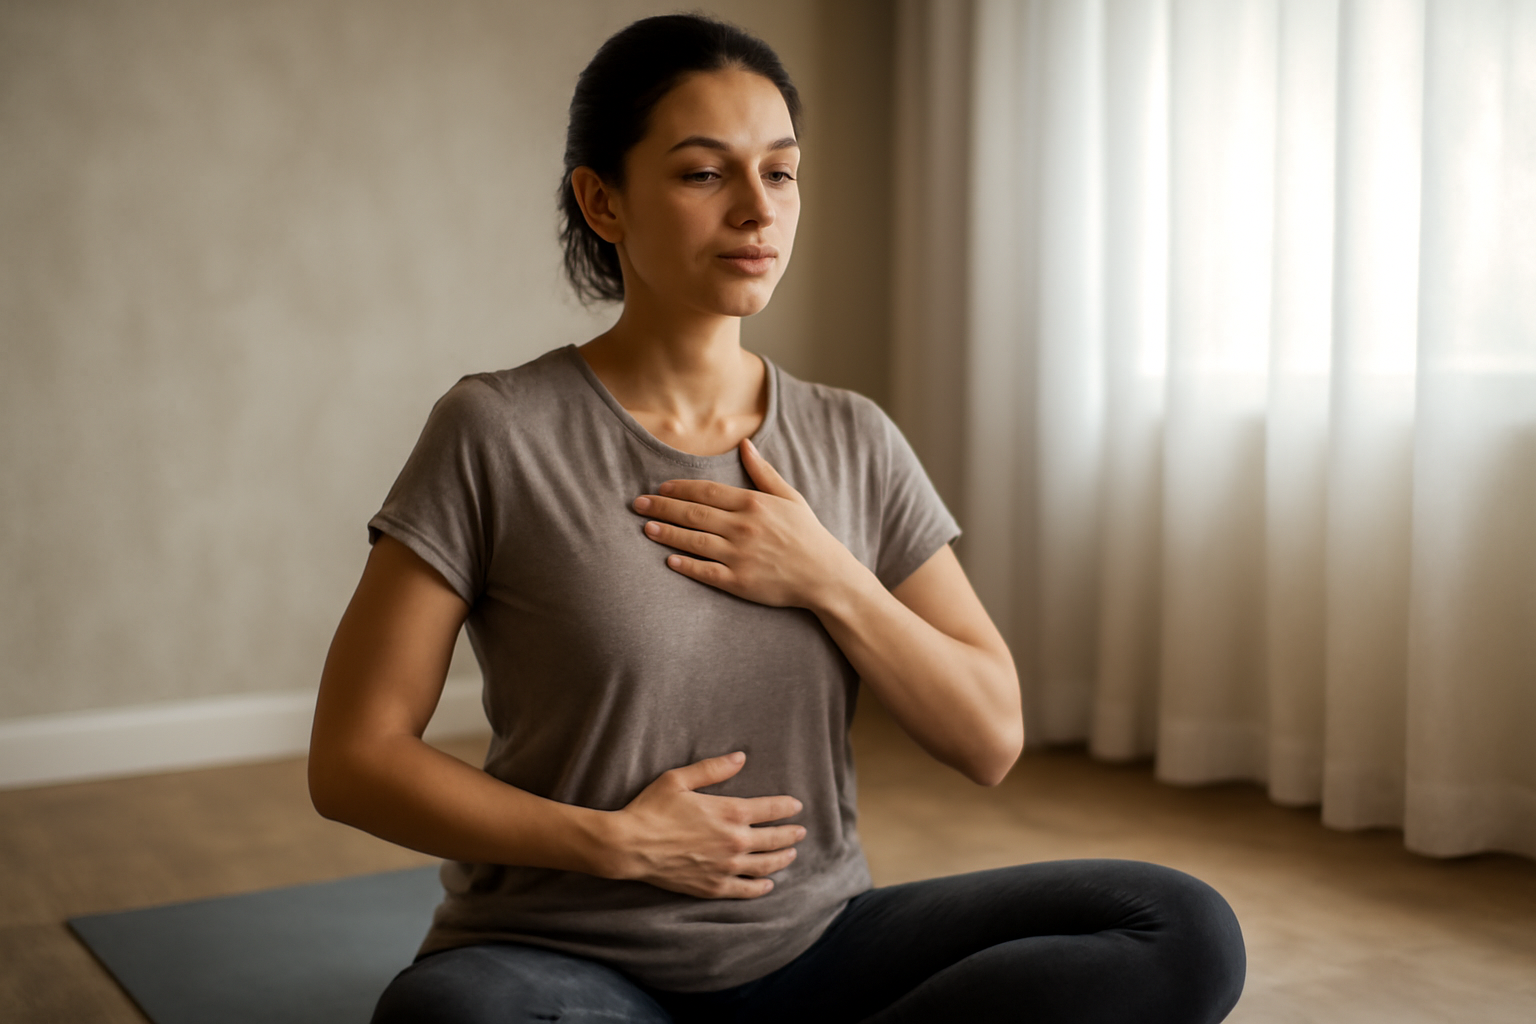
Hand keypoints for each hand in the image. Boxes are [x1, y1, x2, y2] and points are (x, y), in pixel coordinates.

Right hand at [609, 752, 805, 898]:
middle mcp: (734, 841)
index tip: (796, 806)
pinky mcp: (712, 886)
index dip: (786, 807)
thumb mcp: (680, 779)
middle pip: (774, 839)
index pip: (771, 809)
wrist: (629, 845)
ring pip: (765, 865)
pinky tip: (767, 885)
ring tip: (791, 855)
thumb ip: (713, 769)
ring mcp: (725, 867)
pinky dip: (760, 888)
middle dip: (791, 834)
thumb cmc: (652, 808)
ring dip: (782, 859)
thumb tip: (741, 757)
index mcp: (729, 812)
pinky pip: (745, 890)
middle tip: (801, 832)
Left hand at [632, 438, 858, 608]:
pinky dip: (686, 565)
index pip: (707, 491)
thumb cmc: (807, 534)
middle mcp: (743, 527)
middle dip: (662, 506)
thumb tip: (745, 444)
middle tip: (637, 503)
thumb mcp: (790, 497)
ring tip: (645, 527)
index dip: (679, 488)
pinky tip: (668, 559)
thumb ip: (763, 472)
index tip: (660, 487)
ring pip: (694, 541)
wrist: (825, 575)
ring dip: (666, 533)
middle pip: (693, 513)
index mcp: (754, 503)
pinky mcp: (739, 582)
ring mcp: (740, 555)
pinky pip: (706, 572)